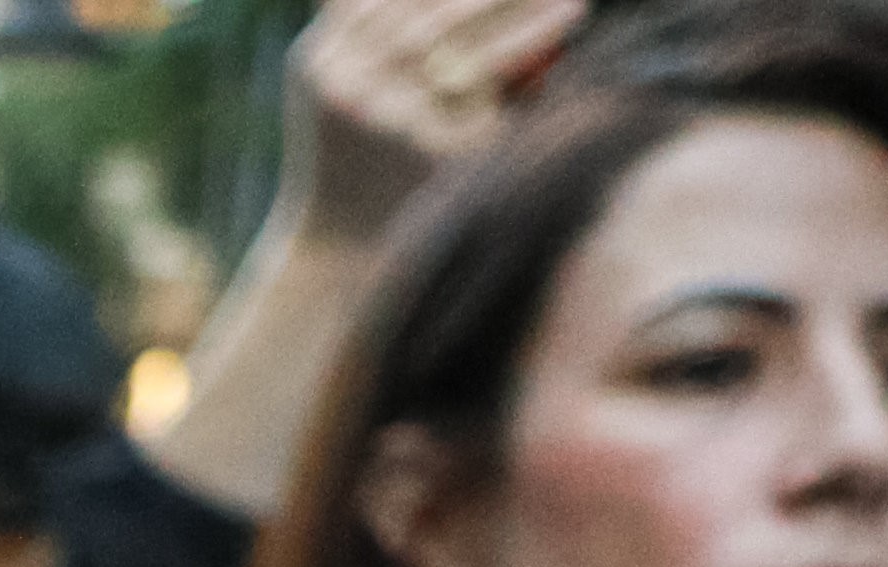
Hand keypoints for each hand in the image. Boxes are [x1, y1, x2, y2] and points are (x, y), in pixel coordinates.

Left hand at [287, 0, 586, 233]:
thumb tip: (569, 18)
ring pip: (403, 4)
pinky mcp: (309, 64)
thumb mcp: (484, 154)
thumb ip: (520, 94)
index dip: (534, 29)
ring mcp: (334, 80)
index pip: (488, 61)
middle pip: (444, 23)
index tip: (578, 8)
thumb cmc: (435, 188)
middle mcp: (370, 106)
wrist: (342, 224)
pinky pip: (360, 3)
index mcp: (418, 138)